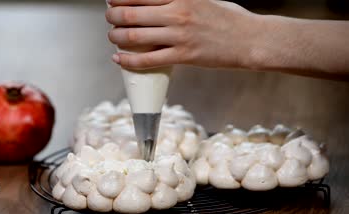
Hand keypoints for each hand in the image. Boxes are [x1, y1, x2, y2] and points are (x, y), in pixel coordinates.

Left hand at [105, 0, 259, 69]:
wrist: (251, 40)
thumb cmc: (229, 18)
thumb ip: (180, 0)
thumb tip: (158, 3)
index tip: (111, 0)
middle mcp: (178, 13)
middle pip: (132, 14)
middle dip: (113, 16)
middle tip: (109, 19)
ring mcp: (180, 36)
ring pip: (135, 37)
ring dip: (116, 37)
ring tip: (111, 37)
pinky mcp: (184, 56)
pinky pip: (148, 60)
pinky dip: (128, 61)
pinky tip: (118, 59)